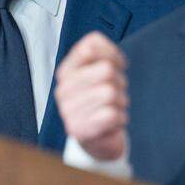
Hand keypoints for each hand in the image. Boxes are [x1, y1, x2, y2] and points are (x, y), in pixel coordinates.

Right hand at [54, 32, 128, 159]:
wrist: (97, 138)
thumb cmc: (101, 101)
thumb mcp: (100, 73)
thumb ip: (104, 55)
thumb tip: (111, 61)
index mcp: (66, 71)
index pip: (90, 47)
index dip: (111, 54)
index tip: (116, 65)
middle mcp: (62, 89)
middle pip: (106, 70)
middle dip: (119, 81)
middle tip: (115, 92)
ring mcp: (68, 110)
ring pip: (111, 93)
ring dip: (121, 101)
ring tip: (113, 107)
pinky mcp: (78, 130)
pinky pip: (112, 114)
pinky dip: (120, 118)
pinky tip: (111, 121)